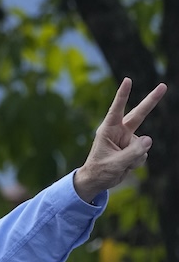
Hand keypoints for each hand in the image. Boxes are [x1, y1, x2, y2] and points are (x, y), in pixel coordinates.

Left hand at [73, 78, 165, 202]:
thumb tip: (149, 139)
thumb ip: (133, 152)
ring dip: (134, 157)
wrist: (98, 181)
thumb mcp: (115, 163)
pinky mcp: (134, 149)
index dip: (123, 95)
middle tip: (163, 86)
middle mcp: (119, 132)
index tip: (127, 80)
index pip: (116, 109)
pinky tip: (125, 166)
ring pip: (143, 145)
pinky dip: (136, 162)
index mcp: (108, 130)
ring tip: (120, 165)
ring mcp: (128, 140)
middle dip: (151, 100)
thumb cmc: (99, 170)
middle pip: (139, 114)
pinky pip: (143, 154)